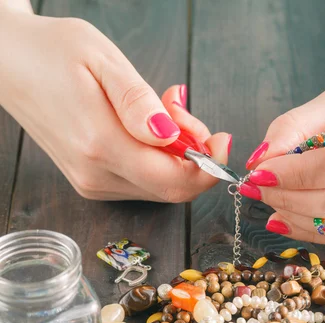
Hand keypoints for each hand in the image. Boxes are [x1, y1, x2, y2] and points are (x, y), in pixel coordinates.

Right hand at [0, 10, 229, 201]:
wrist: (7, 62)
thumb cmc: (53, 52)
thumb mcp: (102, 61)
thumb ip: (138, 103)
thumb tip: (170, 138)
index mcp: (101, 145)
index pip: (174, 181)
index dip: (209, 166)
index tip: (221, 137)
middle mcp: (95, 175)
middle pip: (173, 188)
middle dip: (195, 155)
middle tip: (181, 110)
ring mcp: (91, 182)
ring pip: (159, 185)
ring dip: (176, 153)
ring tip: (162, 108)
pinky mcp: (90, 180)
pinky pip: (142, 180)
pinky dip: (158, 157)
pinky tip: (147, 125)